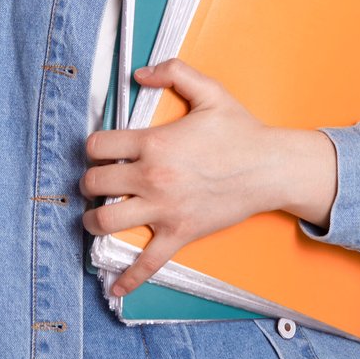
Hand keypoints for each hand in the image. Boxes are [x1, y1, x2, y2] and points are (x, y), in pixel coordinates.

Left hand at [79, 59, 337, 296]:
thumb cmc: (241, 131)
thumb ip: (173, 71)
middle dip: (89, 181)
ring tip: (96, 215)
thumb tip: (140, 73)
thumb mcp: (209, 91)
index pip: (99, 146)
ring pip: (107, 222)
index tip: (100, 149)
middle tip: (96, 180)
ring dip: (94, 220)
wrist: (270, 168)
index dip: (93, 146)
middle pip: (95, 184)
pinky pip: (148, 262)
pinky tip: (114, 287)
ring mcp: (164, 209)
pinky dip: (128, 279)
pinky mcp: (179, 234)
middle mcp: (153, 177)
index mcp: (154, 143)